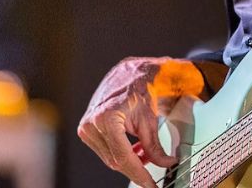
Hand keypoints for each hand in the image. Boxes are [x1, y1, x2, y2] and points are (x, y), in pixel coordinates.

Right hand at [77, 57, 206, 187]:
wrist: (130, 74)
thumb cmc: (140, 89)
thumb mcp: (151, 120)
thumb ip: (155, 147)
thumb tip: (165, 165)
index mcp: (107, 118)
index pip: (123, 157)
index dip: (139, 174)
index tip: (150, 185)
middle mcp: (92, 123)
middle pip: (116, 161)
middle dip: (136, 168)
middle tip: (153, 176)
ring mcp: (86, 127)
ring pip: (110, 158)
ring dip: (129, 160)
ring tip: (145, 153)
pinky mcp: (86, 129)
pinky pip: (105, 150)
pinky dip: (120, 153)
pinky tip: (134, 149)